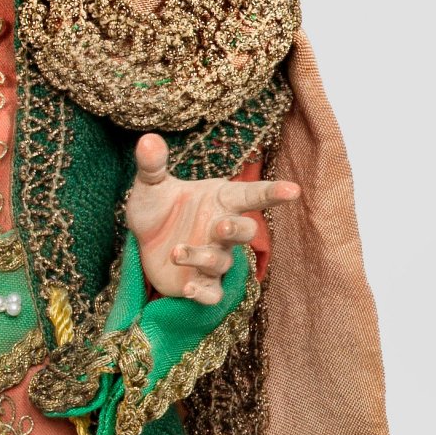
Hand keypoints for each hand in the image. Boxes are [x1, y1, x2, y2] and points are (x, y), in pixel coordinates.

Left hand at [126, 133, 298, 303]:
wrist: (142, 243)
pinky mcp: (200, 283)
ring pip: (224, 262)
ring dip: (203, 258)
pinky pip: (213, 294)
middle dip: (237, 230)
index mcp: (221, 200)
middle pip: (246, 231)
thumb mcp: (150, 186)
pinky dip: (203, 294)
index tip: (293, 190)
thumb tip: (148, 140)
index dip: (273, 193)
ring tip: (177, 252)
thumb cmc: (157, 210)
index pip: (252, 194)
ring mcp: (214, 258)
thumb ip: (152, 165)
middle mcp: (222, 229)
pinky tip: (187, 289)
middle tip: (220, 227)